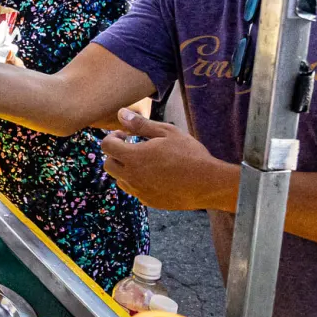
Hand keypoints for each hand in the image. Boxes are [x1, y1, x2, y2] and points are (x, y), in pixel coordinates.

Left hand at [102, 108, 237, 210]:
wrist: (209, 183)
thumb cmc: (190, 154)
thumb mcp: (167, 132)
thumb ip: (140, 124)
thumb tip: (120, 113)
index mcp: (134, 157)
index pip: (106, 146)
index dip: (113, 137)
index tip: (125, 135)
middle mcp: (132, 176)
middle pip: (108, 165)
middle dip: (116, 154)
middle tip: (131, 147)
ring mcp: (140, 191)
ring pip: (120, 180)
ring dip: (125, 169)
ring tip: (144, 161)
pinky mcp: (150, 202)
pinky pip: (135, 191)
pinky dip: (138, 182)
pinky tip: (154, 175)